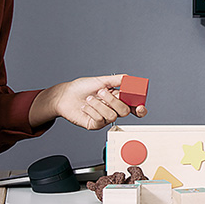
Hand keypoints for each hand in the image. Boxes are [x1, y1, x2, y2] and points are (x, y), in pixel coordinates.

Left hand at [29, 75, 147, 129]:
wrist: (65, 96)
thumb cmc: (81, 88)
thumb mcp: (101, 80)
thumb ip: (117, 80)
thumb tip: (130, 79)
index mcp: (117, 98)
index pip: (133, 106)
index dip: (140, 108)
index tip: (139, 106)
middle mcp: (112, 109)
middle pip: (125, 111)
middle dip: (113, 101)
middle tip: (101, 92)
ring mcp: (104, 118)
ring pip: (112, 116)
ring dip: (99, 105)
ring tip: (89, 98)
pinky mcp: (95, 124)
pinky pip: (100, 120)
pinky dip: (92, 110)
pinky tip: (85, 106)